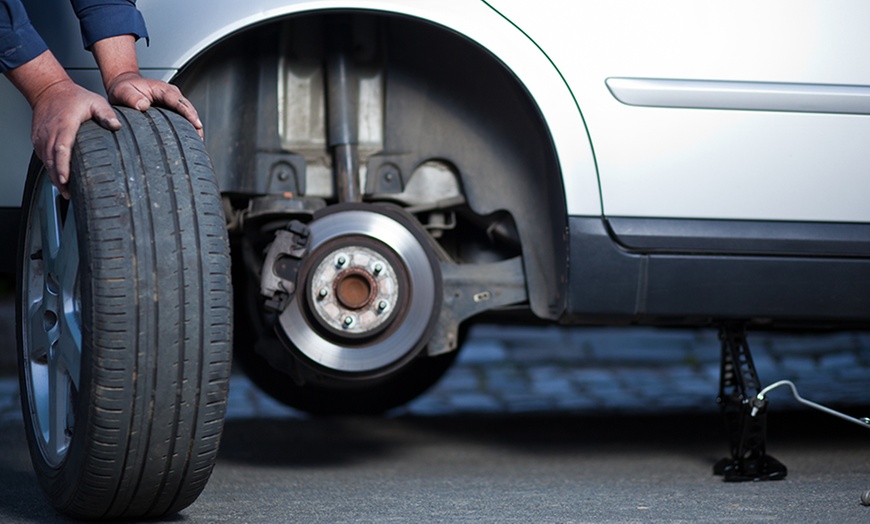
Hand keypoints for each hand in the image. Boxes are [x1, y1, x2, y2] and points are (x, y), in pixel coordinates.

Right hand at [29, 79, 121, 198]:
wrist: (49, 90)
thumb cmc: (73, 97)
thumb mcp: (94, 101)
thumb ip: (106, 114)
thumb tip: (117, 126)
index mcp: (64, 125)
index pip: (61, 149)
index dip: (62, 166)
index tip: (65, 179)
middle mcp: (50, 133)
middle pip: (51, 160)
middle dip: (58, 178)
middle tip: (68, 194)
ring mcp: (41, 137)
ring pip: (45, 161)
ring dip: (54, 176)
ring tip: (65, 191)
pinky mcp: (38, 140)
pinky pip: (42, 158)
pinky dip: (50, 169)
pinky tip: (59, 178)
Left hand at [105, 72, 203, 137]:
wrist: (124, 84)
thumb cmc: (124, 88)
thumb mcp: (123, 92)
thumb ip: (131, 98)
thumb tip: (143, 106)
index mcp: (162, 89)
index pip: (179, 102)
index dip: (189, 114)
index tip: (197, 125)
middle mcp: (172, 94)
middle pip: (189, 109)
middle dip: (196, 124)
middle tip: (199, 140)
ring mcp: (174, 102)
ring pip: (188, 114)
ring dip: (193, 127)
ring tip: (196, 144)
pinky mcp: (172, 109)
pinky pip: (183, 118)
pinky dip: (187, 128)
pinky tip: (188, 140)